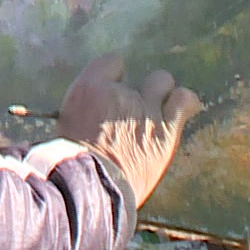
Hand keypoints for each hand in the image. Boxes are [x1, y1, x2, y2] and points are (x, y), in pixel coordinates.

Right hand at [55, 54, 200, 205]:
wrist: (93, 187)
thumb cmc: (73, 164)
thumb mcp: (64, 128)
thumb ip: (84, 112)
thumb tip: (93, 113)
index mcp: (90, 89)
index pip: (111, 62)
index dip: (114, 76)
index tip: (112, 92)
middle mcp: (120, 93)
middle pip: (138, 76)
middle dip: (138, 90)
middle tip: (133, 112)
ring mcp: (145, 110)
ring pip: (162, 81)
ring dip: (160, 94)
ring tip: (159, 111)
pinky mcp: (166, 130)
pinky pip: (184, 100)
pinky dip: (185, 102)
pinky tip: (185, 108)